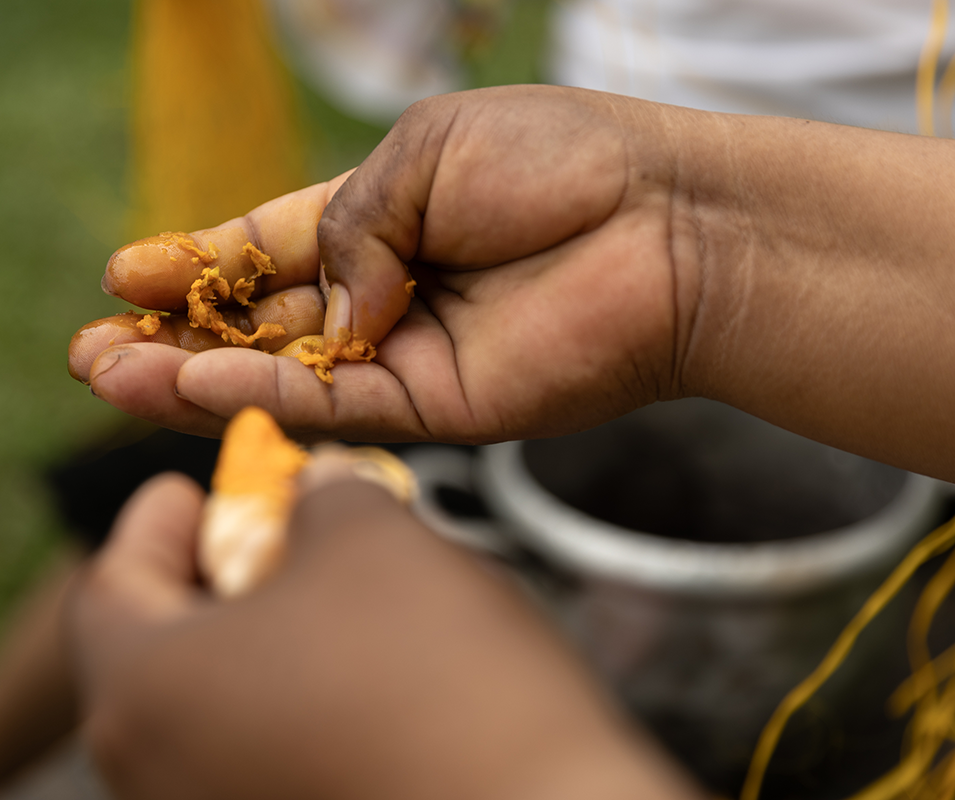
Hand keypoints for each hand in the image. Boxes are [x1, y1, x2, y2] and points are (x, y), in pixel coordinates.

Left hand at [67, 455, 701, 799]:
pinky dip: (302, 682)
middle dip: (224, 565)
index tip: (191, 487)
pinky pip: (271, 739)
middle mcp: (164, 772)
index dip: (156, 520)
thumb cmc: (441, 677)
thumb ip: (325, 495)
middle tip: (279, 521)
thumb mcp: (372, 540)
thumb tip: (320, 487)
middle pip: (168, 641)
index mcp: (149, 690)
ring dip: (272, 622)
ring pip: (226, 692)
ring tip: (342, 576)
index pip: (110, 585)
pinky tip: (371, 651)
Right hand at [69, 86, 691, 441]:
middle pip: (262, 326)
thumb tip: (323, 307)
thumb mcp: (423, 156)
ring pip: (284, 377)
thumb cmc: (559, 164)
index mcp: (383, 222)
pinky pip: (335, 406)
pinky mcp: (440, 409)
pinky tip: (193, 383)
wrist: (664, 224)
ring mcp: (410, 358)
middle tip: (93, 347)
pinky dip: (263, 396)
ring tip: (110, 373)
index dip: (196, 262)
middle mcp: (388, 296)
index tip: (123, 271)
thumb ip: (348, 227)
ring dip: (194, 376)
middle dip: (177, 335)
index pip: (270, 250)